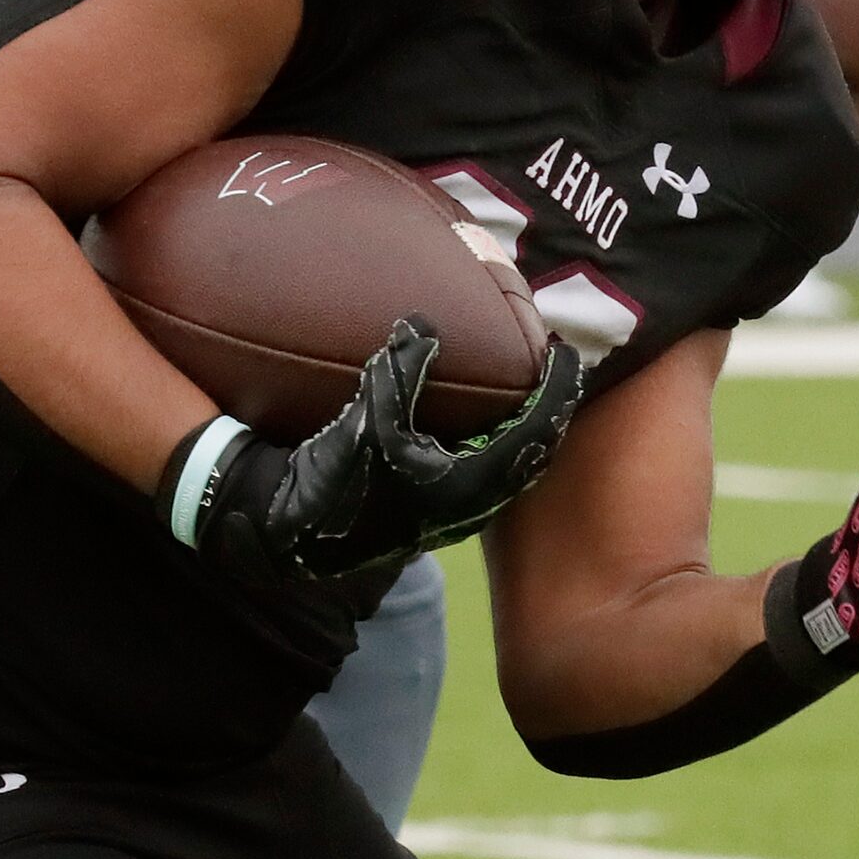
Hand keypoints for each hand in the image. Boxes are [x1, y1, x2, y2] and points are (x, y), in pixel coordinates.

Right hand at [165, 317, 585, 581]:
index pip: (538, 428)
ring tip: (527, 381)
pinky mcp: (433, 506)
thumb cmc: (335, 484)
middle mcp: (474, 502)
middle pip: (535, 448)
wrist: (291, 533)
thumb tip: (425, 326)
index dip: (559, 386)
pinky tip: (484, 412)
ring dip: (526, 422)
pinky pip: (487, 465)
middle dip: (550, 404)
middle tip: (555, 359)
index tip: (566, 347)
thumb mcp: (368, 420)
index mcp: (474, 484)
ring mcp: (455, 508)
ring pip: (513, 461)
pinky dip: (499, 434)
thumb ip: (401, 371)